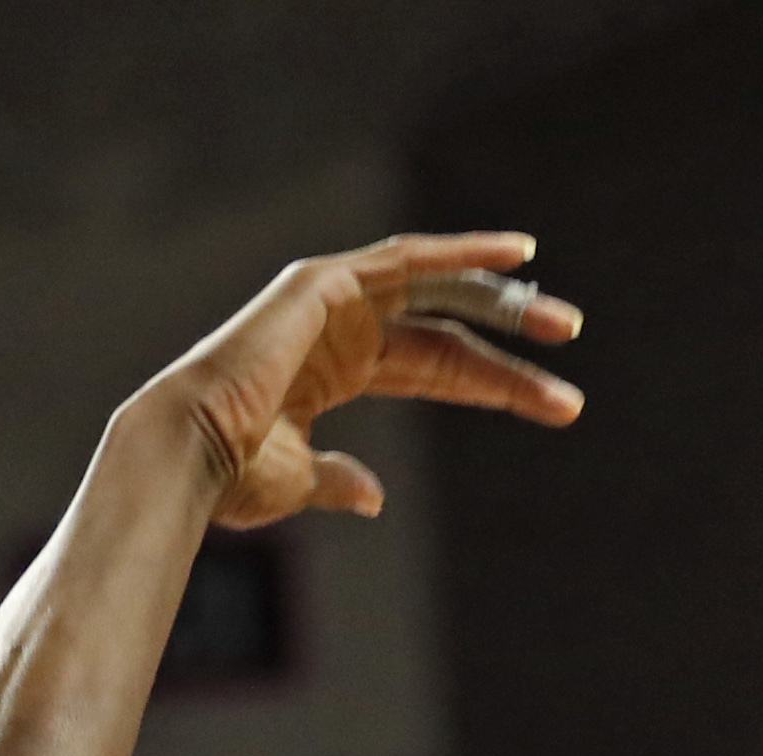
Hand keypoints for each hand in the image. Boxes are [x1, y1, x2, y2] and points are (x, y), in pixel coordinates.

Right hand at [153, 231, 582, 528]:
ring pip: (437, 292)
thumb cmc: (229, 477)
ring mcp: (333, 298)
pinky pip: (410, 260)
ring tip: (563, 322)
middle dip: (511, 341)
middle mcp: (339, 326)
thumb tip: (372, 497)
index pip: (435, 369)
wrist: (190, 455)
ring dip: (501, 299)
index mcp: (334, 370)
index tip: (557, 403)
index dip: (494, 382)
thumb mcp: (297, 482)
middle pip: (446, 331)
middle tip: (572, 347)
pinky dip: (462, 250)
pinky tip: (516, 251)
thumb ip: (336, 480)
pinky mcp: (327, 281)